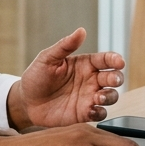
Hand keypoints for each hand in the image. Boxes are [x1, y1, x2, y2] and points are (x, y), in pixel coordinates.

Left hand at [8, 28, 123, 129]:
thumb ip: (65, 46)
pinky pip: (100, 114)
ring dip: (109, 96)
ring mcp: (89, 97)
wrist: (25, 101)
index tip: (119, 61)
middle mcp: (91, 80)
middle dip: (117, 78)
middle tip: (112, 80)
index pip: (105, 59)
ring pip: (111, 96)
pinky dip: (100, 113)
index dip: (115, 59)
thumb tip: (81, 31)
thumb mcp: (47, 58)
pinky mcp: (84, 113)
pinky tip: (91, 110)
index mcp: (85, 64)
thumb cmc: (36, 77)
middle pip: (113, 78)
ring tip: (98, 97)